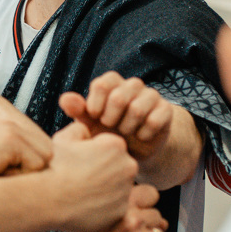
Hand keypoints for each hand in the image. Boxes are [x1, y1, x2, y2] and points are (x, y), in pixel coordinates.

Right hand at [0, 124, 50, 177]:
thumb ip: (21, 165)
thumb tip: (47, 179)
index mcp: (12, 132)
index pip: (44, 153)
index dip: (34, 172)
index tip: (17, 179)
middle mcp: (14, 128)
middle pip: (49, 157)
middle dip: (32, 175)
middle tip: (5, 177)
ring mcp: (13, 132)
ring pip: (43, 163)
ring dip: (25, 178)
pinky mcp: (10, 140)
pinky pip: (34, 166)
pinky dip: (18, 178)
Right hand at [44, 122, 137, 231]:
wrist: (47, 199)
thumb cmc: (54, 169)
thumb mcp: (64, 138)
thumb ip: (80, 129)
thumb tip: (86, 132)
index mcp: (116, 145)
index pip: (111, 148)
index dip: (93, 154)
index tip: (81, 161)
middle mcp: (128, 167)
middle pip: (118, 168)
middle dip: (104, 172)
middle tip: (81, 178)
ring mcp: (126, 191)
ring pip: (117, 188)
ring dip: (104, 189)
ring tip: (81, 192)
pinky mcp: (121, 212)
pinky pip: (114, 207)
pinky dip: (102, 208)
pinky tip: (84, 205)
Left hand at [60, 71, 177, 163]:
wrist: (135, 148)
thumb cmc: (107, 132)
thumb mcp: (89, 123)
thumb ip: (78, 110)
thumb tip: (64, 99)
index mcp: (112, 83)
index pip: (102, 84)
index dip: (96, 105)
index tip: (95, 118)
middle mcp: (133, 85)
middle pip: (118, 97)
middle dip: (110, 120)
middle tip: (110, 127)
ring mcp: (151, 95)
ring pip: (137, 109)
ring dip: (127, 128)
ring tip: (125, 132)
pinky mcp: (166, 110)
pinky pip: (154, 121)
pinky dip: (144, 134)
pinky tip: (140, 137)